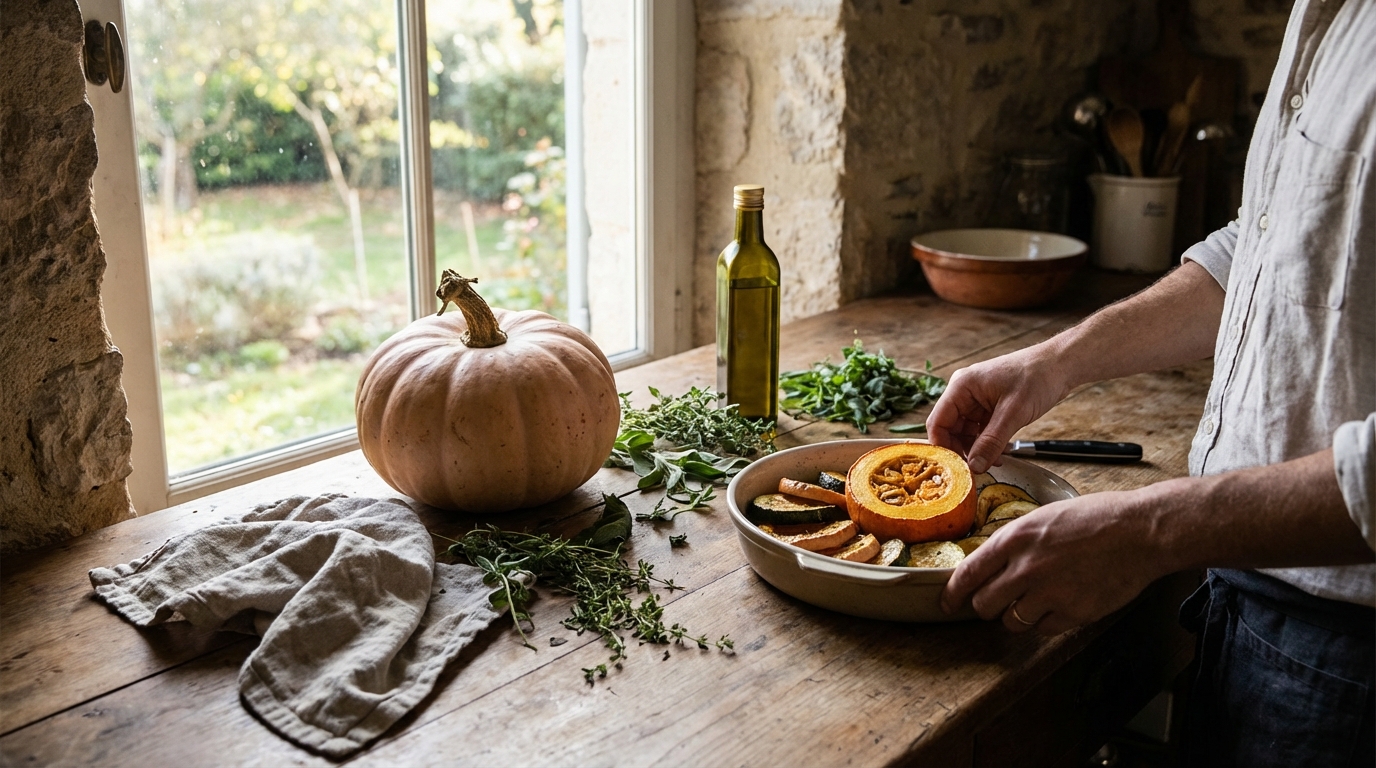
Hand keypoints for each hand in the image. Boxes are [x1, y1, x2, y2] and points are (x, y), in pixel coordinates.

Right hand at [925, 347, 1068, 473]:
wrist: (1060, 365)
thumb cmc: (1036, 377)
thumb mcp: (1013, 413)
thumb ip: (991, 442)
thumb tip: (974, 466)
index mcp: (961, 386)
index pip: (938, 422)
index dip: (943, 447)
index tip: (954, 467)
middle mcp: (964, 393)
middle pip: (950, 429)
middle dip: (962, 451)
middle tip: (977, 469)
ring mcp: (977, 400)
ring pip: (966, 432)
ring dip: (977, 449)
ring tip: (994, 462)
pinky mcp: (989, 406)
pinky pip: (980, 430)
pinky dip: (988, 443)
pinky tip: (1000, 454)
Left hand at [940, 489, 1168, 633]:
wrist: (1140, 531)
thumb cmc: (1097, 517)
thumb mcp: (1044, 516)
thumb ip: (1016, 541)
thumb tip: (991, 563)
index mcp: (1015, 538)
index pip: (968, 573)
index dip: (953, 593)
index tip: (948, 602)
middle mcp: (1026, 567)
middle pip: (984, 604)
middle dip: (986, 605)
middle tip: (997, 600)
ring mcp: (1049, 593)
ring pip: (1010, 621)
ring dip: (1016, 615)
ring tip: (1033, 600)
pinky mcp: (1072, 613)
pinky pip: (1042, 629)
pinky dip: (1045, 622)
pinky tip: (1058, 604)